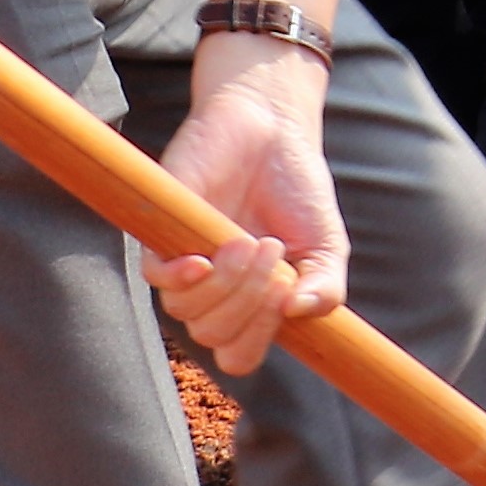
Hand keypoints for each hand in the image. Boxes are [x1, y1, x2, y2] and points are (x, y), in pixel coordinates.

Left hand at [152, 38, 345, 375]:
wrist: (271, 130)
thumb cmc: (296, 189)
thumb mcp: (326, 244)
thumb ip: (325, 287)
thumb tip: (298, 313)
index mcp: (250, 303)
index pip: (238, 355)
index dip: (258, 339)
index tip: (287, 297)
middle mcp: (214, 292)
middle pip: (213, 337)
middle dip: (250, 303)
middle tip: (274, 251)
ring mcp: (187, 264)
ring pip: (186, 313)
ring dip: (226, 285)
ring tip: (250, 241)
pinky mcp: (163, 235)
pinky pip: (158, 279)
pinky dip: (182, 278)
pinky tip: (204, 258)